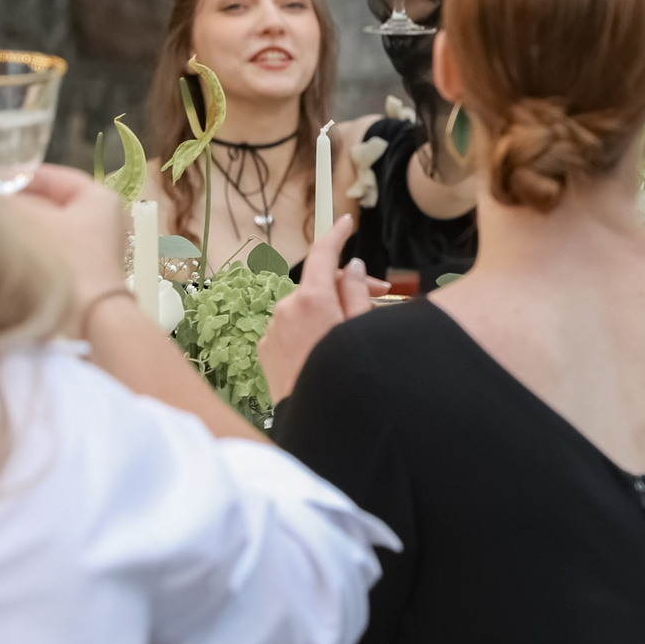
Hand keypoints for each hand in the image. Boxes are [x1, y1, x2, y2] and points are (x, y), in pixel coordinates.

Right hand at [9, 165, 130, 304]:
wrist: (91, 320)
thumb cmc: (67, 262)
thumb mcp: (31, 222)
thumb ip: (8, 202)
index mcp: (99, 197)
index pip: (52, 175)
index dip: (16, 176)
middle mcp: (103, 217)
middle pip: (50, 201)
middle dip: (16, 202)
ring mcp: (96, 245)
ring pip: (49, 225)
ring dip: (21, 224)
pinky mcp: (86, 270)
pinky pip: (53, 247)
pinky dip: (31, 244)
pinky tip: (6, 248)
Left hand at [258, 215, 374, 404]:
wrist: (316, 421)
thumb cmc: (343, 375)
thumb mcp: (360, 329)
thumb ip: (356, 293)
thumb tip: (352, 267)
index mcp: (312, 299)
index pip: (323, 253)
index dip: (337, 234)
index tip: (347, 222)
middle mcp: (286, 308)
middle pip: (318, 282)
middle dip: (346, 283)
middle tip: (378, 292)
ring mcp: (272, 329)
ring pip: (305, 306)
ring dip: (327, 307)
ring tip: (352, 328)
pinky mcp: (266, 349)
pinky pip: (290, 327)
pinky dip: (308, 327)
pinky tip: (326, 346)